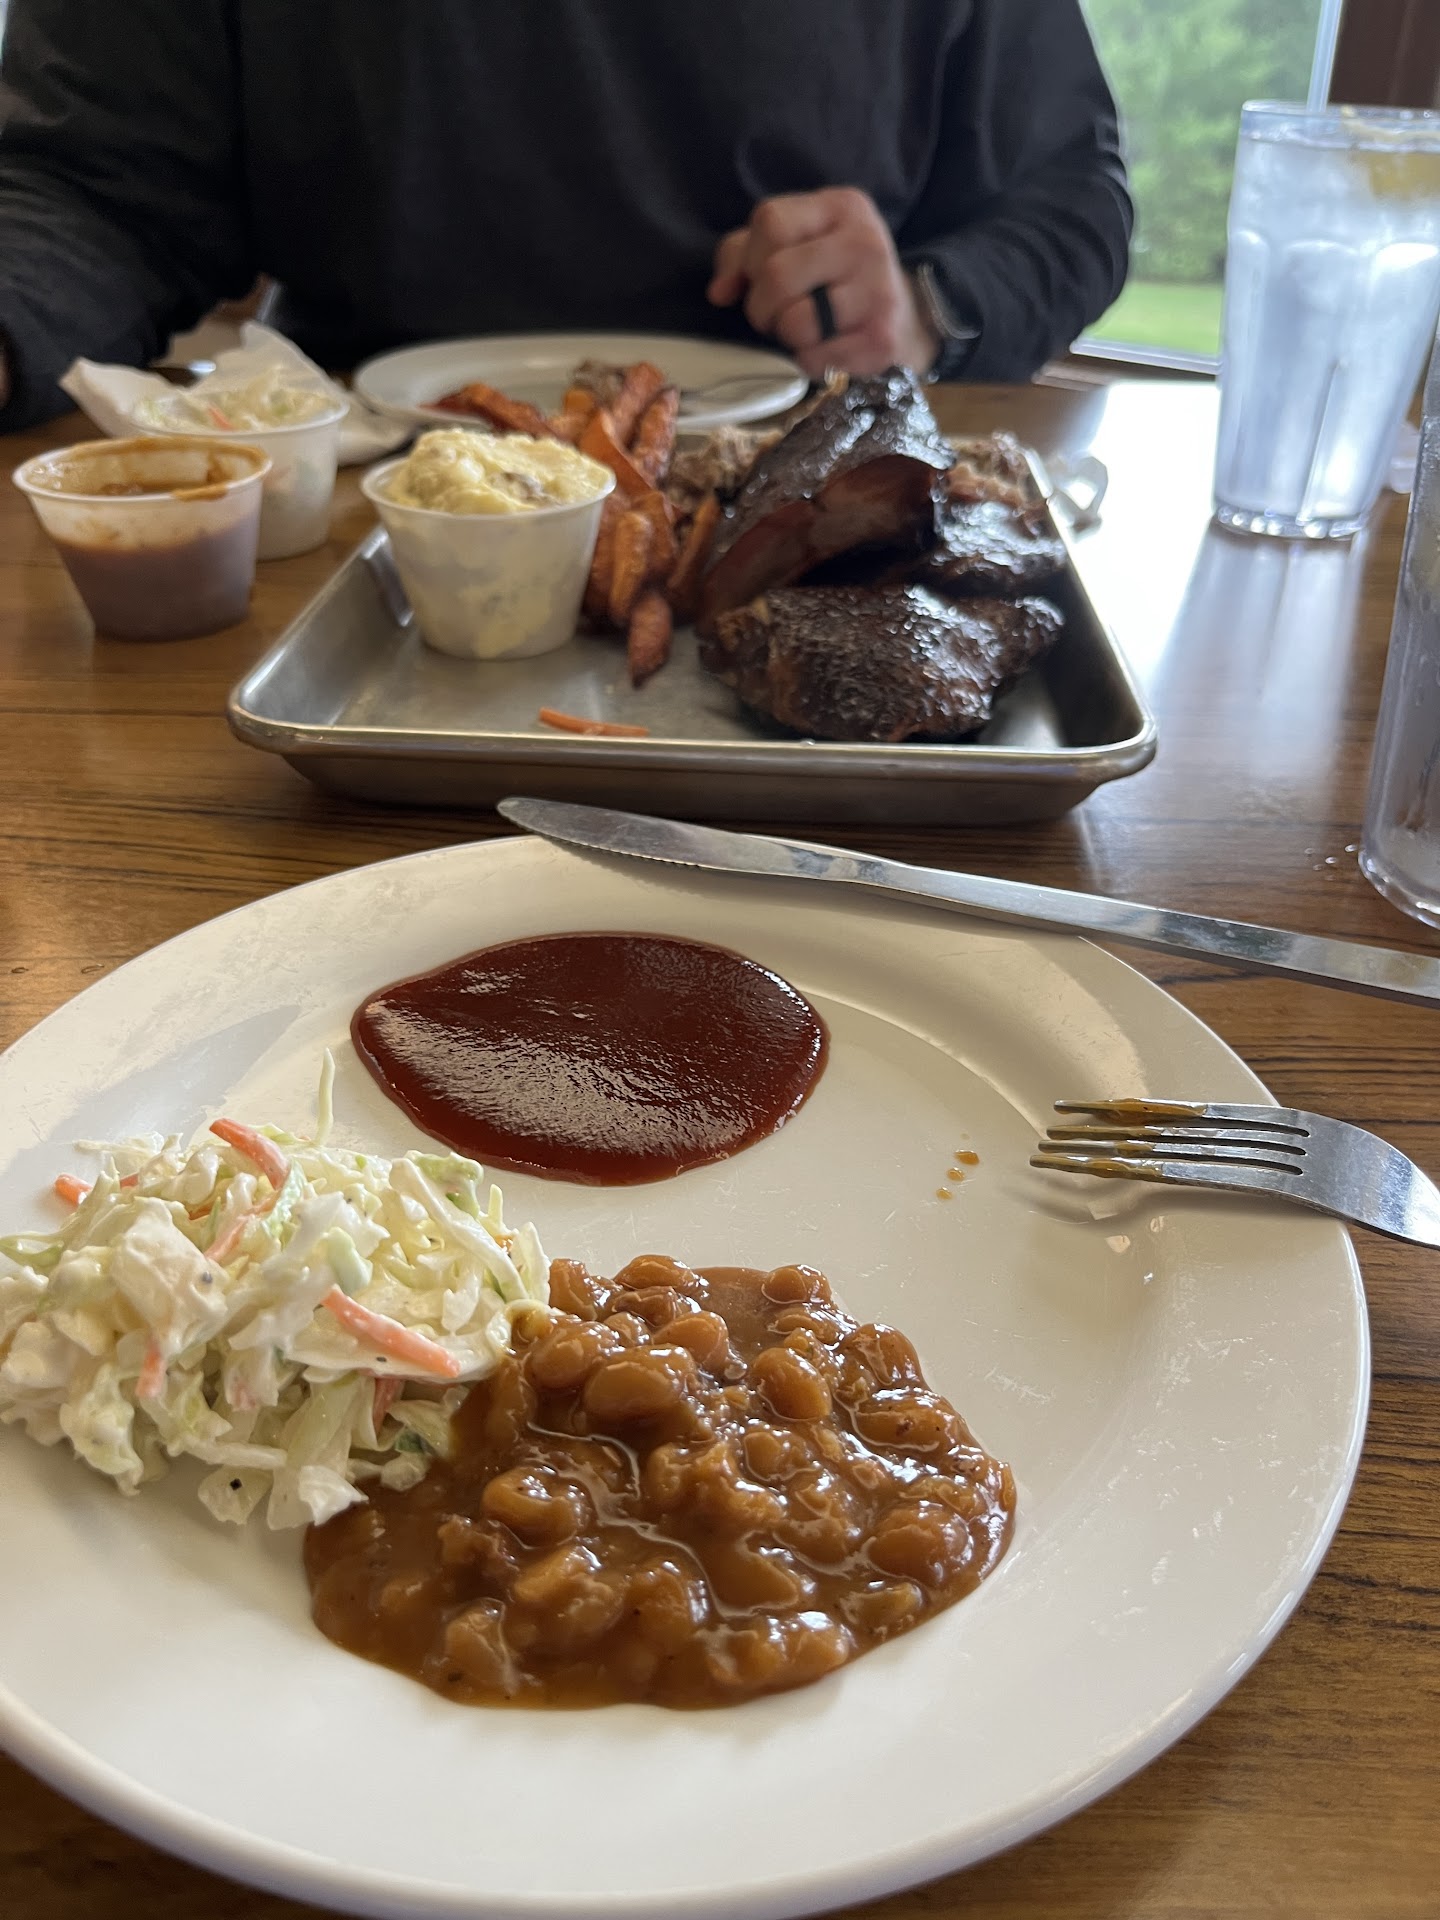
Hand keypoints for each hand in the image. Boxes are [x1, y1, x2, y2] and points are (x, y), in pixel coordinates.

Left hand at [707, 187, 939, 379]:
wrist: (907, 320)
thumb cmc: (836, 280)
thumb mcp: (797, 245)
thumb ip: (744, 253)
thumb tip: (720, 292)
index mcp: (841, 206)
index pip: (770, 220)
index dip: (751, 258)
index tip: (761, 278)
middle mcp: (864, 241)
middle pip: (776, 275)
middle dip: (761, 306)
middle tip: (775, 316)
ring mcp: (878, 291)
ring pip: (795, 321)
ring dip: (785, 336)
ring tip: (801, 331)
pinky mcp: (881, 338)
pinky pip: (814, 358)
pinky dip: (807, 362)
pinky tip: (825, 349)